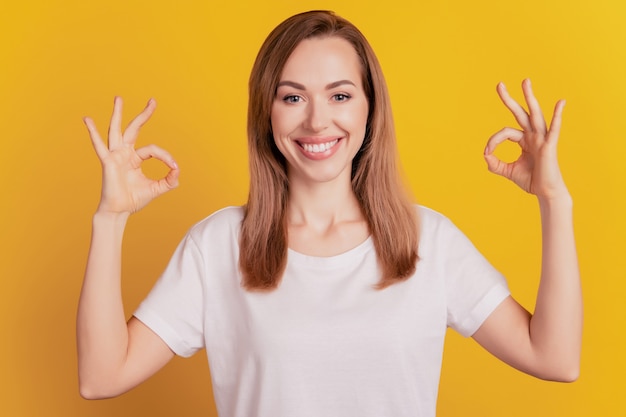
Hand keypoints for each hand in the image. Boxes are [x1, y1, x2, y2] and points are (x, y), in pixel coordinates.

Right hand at [84, 97, 179, 214]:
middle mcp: (124, 153)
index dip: (165, 156)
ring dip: (118, 114)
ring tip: (119, 98)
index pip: (153, 150)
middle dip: (144, 115)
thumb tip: (177, 170)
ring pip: (116, 130)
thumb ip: (169, 180)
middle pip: (134, 129)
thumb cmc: (134, 200)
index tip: (174, 167)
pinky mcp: (108, 161)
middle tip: (153, 101)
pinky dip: (93, 132)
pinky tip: (87, 120)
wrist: (120, 211)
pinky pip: (99, 145)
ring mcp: (115, 155)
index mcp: (135, 158)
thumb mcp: (157, 188)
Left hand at [484, 79, 568, 199]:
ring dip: (530, 97)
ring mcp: (542, 139)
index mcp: (524, 140)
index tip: (487, 152)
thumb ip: (495, 164)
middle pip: (520, 113)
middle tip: (499, 84)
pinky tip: (561, 103)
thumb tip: (485, 156)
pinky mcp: (550, 145)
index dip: (493, 140)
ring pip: (534, 114)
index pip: (505, 132)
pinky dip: (558, 115)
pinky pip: (554, 128)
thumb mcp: (508, 171)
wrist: (545, 192)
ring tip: (525, 81)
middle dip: (509, 99)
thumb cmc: (531, 181)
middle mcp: (533, 136)